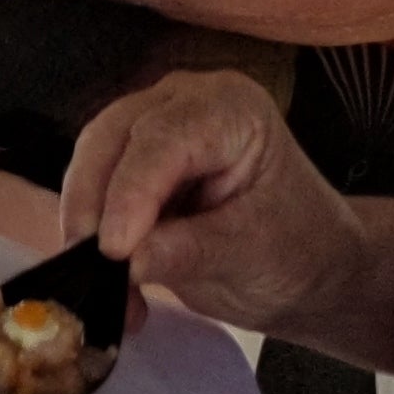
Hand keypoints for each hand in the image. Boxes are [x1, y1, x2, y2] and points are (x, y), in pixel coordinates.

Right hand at [57, 69, 371, 342]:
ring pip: (91, 164)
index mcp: (231, 109)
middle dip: (93, 204)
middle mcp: (184, 105)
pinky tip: (112, 287)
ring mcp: (153, 132)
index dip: (131, 191)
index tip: (114, 249)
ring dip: (86, 227)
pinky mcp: (132, 168)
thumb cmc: (299, 250)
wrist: (307, 270)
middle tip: (87, 266)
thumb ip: (192, 250)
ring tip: (106, 288)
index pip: (164, 139)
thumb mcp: (254, 254)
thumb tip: (126, 259)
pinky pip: (93, 195)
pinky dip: (92, 240)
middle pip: (112, 139)